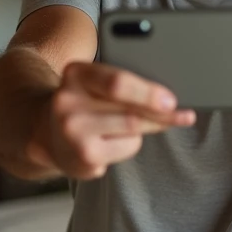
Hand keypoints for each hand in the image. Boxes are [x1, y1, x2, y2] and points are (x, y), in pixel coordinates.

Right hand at [29, 62, 195, 179]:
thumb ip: (122, 82)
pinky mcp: (83, 157)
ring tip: (146, 122)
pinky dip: (132, 142)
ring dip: (149, 126)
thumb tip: (168, 95)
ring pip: (133, 129)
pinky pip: (127, 147)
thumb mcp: (94, 82)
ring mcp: (73, 132)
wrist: (47, 132)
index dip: (148, 92)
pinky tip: (116, 140)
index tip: (171, 99)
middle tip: (183, 115)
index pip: (116, 82)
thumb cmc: (85, 102)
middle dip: (161, 113)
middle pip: (129, 110)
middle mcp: (68, 102)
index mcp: (75, 73)